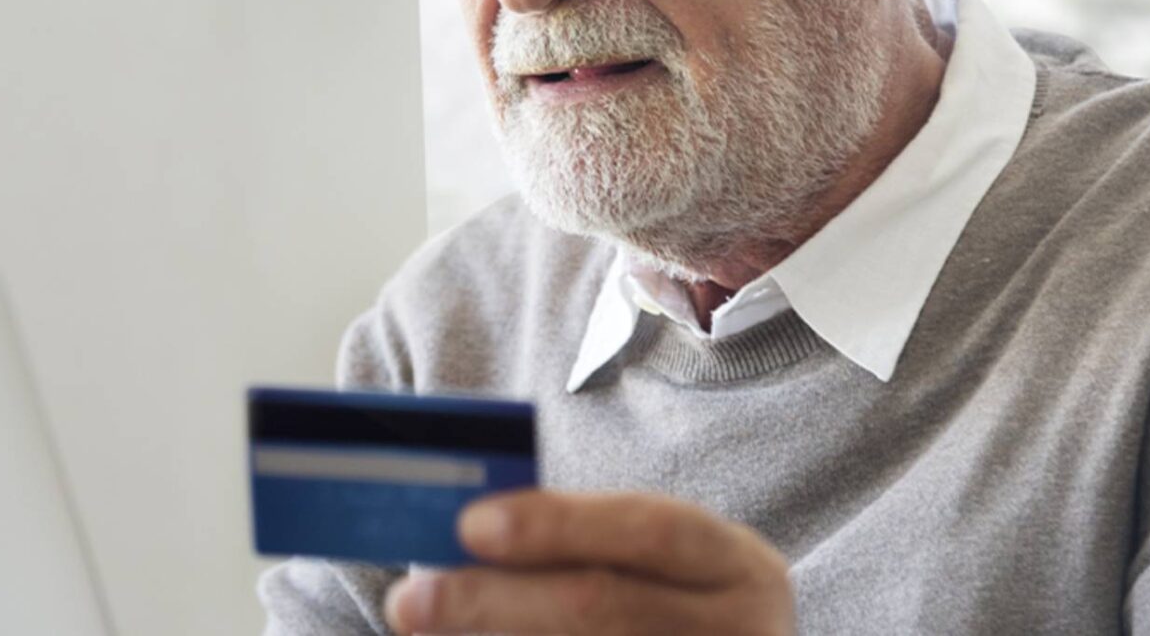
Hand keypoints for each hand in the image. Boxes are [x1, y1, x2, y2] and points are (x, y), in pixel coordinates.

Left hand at [384, 490, 792, 634]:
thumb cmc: (665, 600)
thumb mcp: (650, 561)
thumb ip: (573, 542)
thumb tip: (457, 534)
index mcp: (735, 566)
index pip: (650, 529)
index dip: (559, 524)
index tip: (470, 524)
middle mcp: (740, 632)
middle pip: (604, 609)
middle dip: (495, 601)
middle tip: (409, 599)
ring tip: (422, 625)